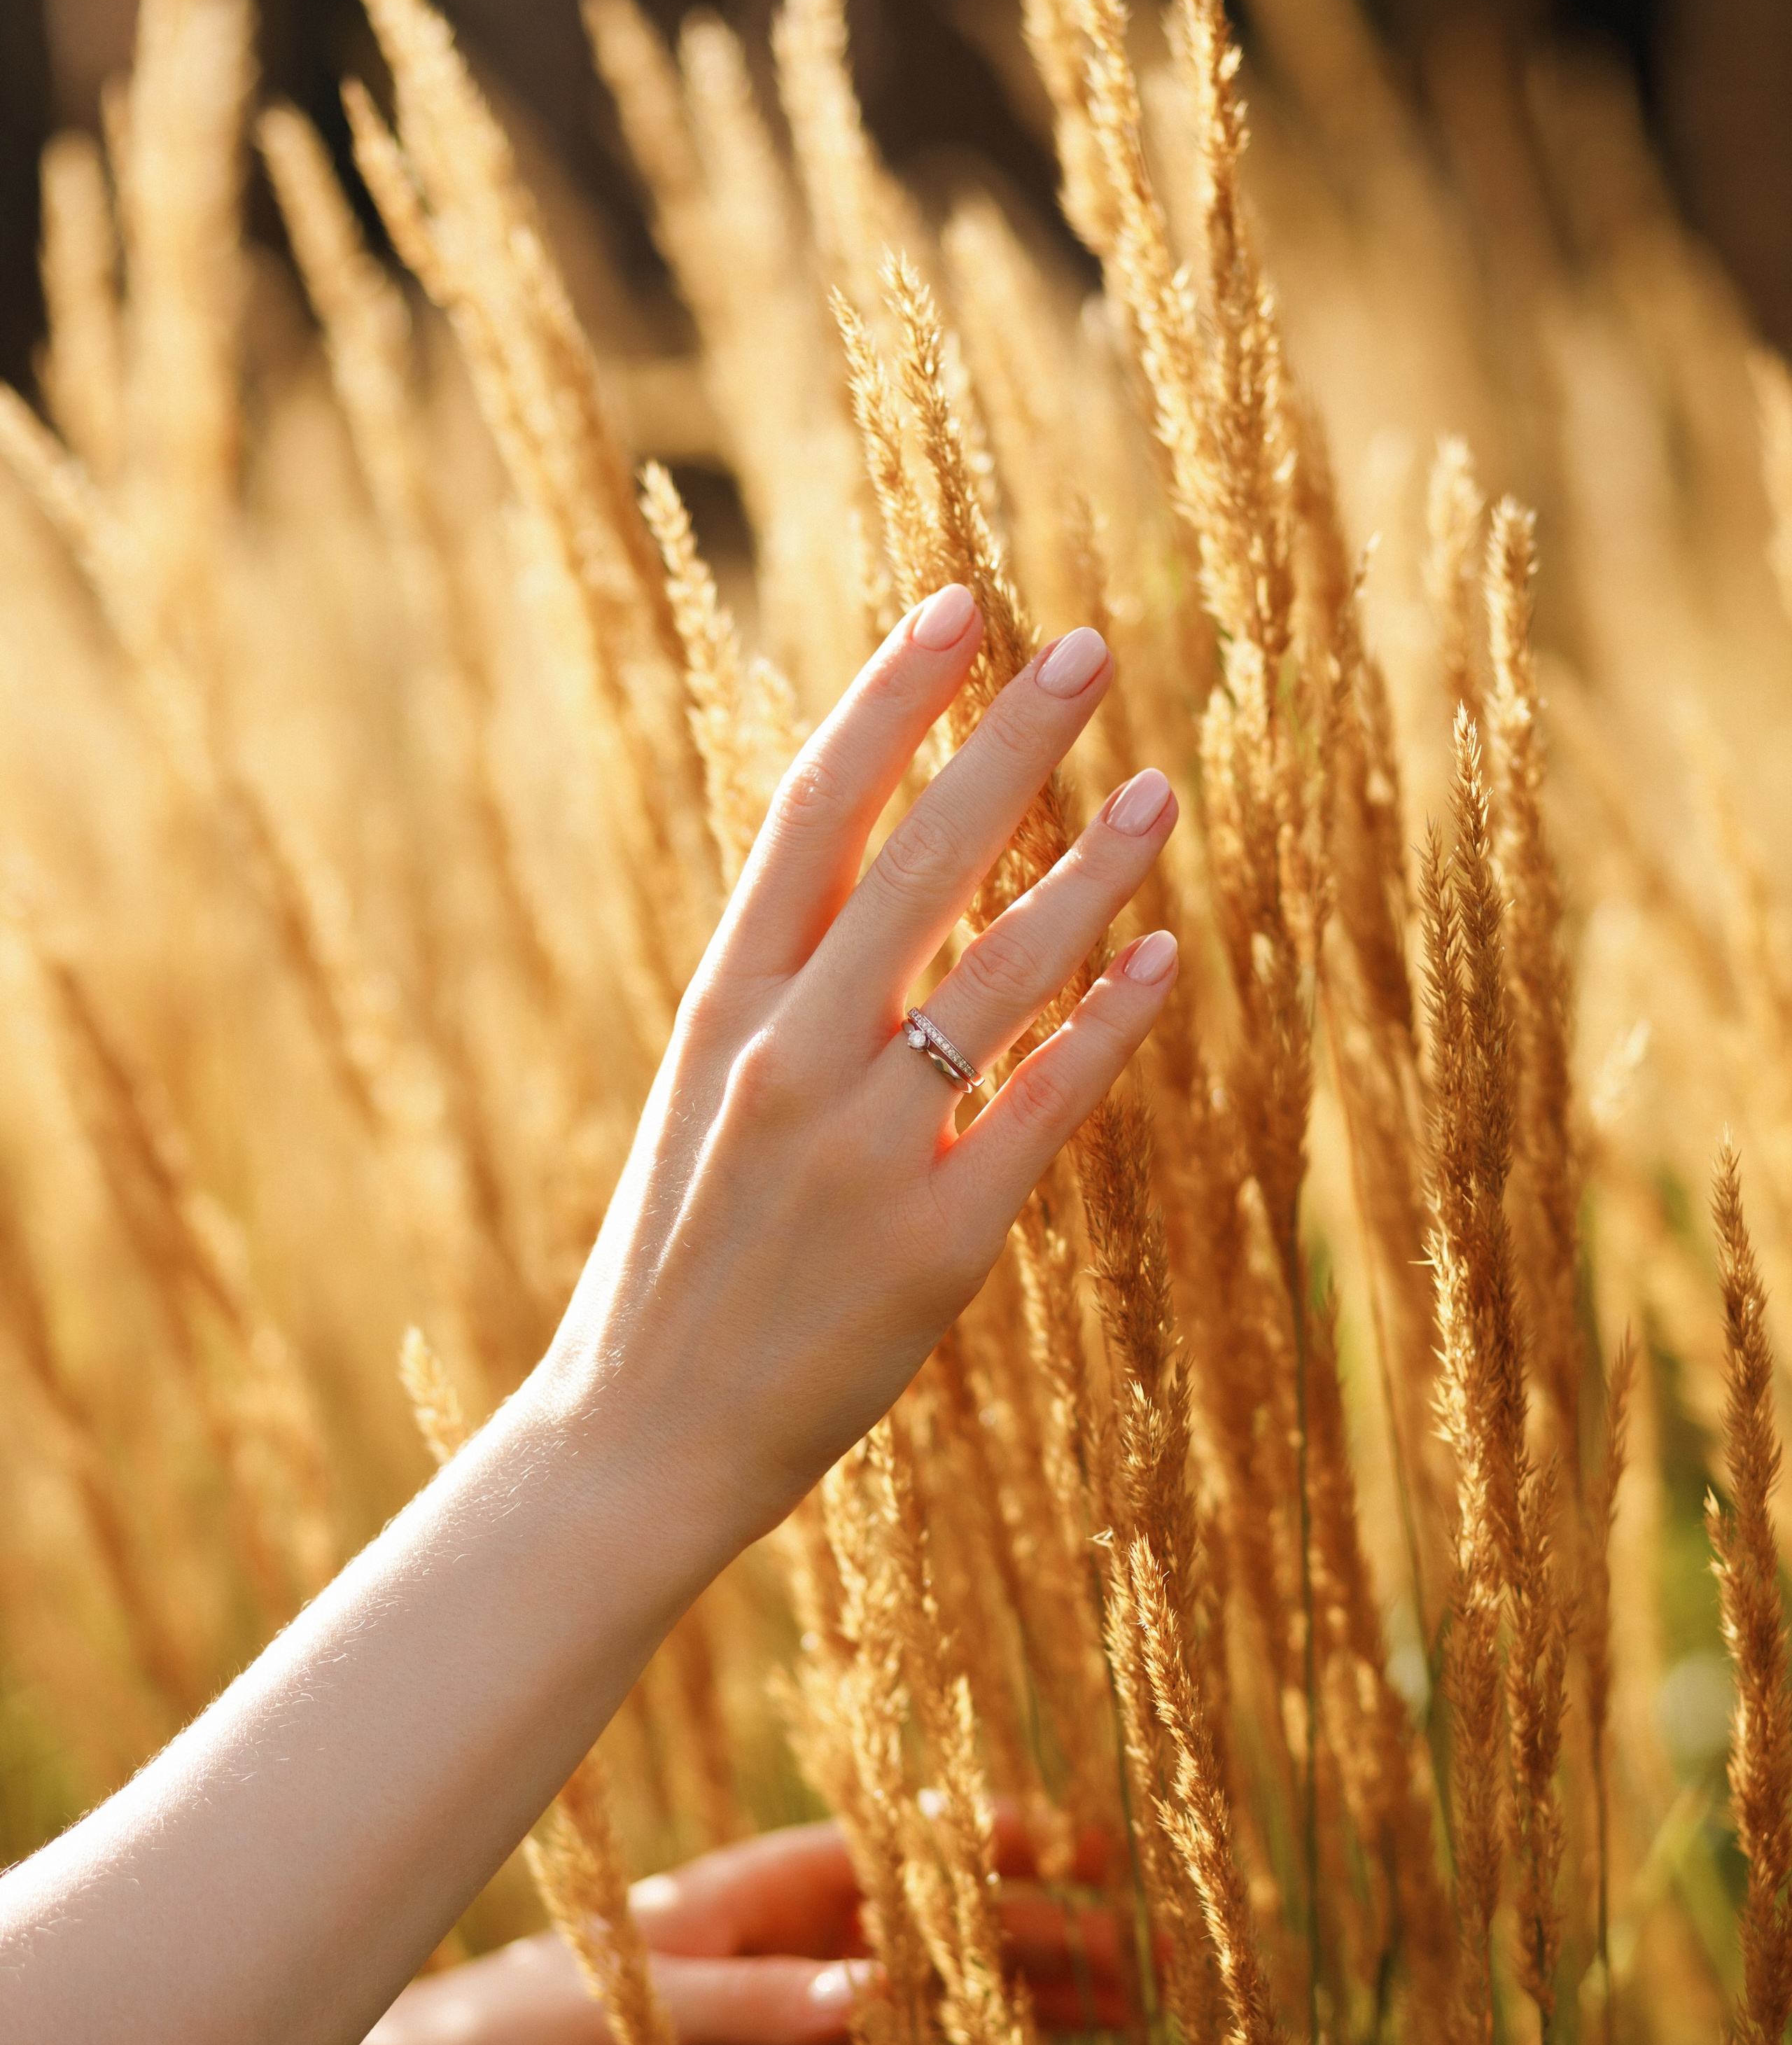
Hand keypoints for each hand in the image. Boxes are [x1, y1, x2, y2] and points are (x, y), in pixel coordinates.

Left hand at [151, 1815, 1125, 2044]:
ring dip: (1034, 2020)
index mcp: (767, 1889)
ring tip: (1132, 2027)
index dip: (995, 1843)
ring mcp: (807, 2035)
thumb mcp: (638, 2002)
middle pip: (948, 1936)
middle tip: (1147, 1956)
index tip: (1087, 1850)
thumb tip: (874, 1998)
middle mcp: (803, 1953)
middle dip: (1046, 1939)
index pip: (904, 1849)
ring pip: (947, 2020)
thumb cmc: (526, 2020)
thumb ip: (757, 2003)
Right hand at [536, 590, 1179, 1581]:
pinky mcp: (936, 1243)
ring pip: (996, 971)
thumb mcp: (703, 1098)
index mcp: (721, 1009)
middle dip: (1004, 741)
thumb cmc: (677, 1262)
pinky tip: (1167, 959)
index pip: (809, 814)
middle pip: (913, 859)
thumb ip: (783, 995)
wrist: (639, 1436)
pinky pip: (1042, 1106)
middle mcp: (789, 1058)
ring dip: (1086, 870)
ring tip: (1157, 789)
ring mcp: (863, 1149)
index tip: (956, 609)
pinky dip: (1109, 1025)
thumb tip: (873, 884)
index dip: (887, 699)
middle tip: (1084, 648)